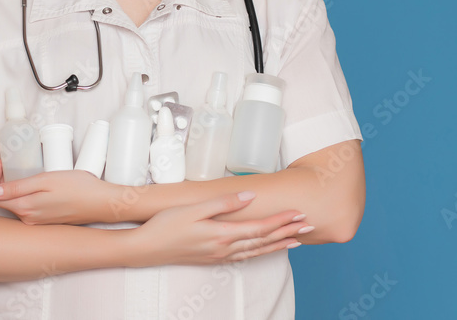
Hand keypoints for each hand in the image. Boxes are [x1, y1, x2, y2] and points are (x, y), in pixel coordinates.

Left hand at [0, 155, 113, 224]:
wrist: (101, 203)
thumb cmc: (76, 188)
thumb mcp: (45, 181)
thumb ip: (16, 188)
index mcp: (24, 209)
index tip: (0, 160)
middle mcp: (28, 220)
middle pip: (3, 201)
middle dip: (0, 179)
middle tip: (7, 160)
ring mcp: (37, 222)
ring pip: (14, 204)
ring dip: (12, 187)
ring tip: (19, 168)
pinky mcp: (46, 221)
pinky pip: (27, 208)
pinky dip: (23, 195)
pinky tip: (32, 183)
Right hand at [125, 192, 311, 267]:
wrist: (147, 248)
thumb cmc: (166, 224)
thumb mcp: (194, 208)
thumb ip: (223, 203)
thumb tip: (250, 196)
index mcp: (222, 234)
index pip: (260, 227)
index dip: (281, 221)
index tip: (298, 213)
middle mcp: (225, 248)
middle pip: (264, 241)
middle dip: (287, 232)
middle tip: (309, 225)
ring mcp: (220, 256)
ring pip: (257, 251)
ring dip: (279, 244)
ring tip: (297, 239)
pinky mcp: (214, 259)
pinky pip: (246, 256)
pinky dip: (262, 252)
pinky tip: (267, 249)